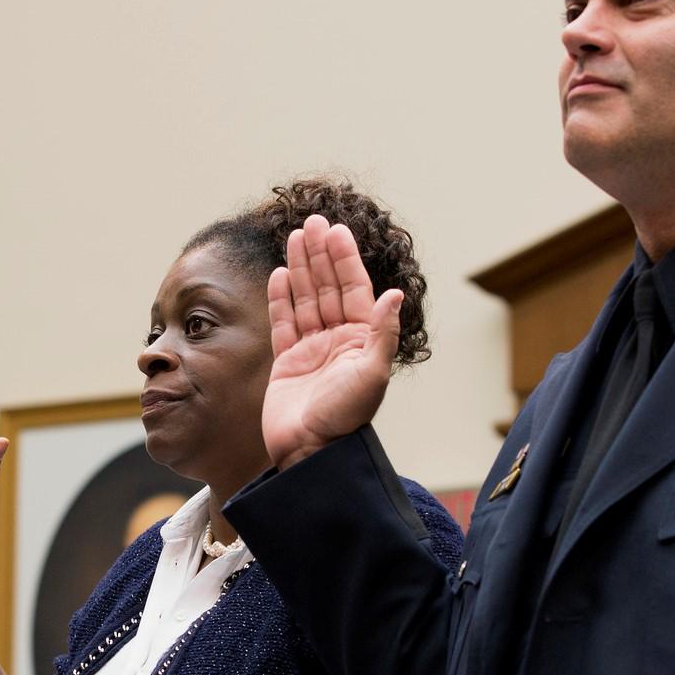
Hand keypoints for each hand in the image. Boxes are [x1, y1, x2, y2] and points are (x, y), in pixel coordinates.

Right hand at [263, 215, 402, 468]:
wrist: (311, 452)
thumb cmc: (345, 418)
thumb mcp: (372, 374)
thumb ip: (382, 333)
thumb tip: (394, 294)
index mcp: (361, 341)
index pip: (353, 290)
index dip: (343, 259)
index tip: (335, 231)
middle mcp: (337, 341)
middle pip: (327, 288)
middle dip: (320, 254)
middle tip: (312, 222)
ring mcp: (311, 351)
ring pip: (305, 299)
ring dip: (301, 268)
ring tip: (295, 237)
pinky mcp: (287, 363)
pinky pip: (284, 323)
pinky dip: (281, 298)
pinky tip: (280, 274)